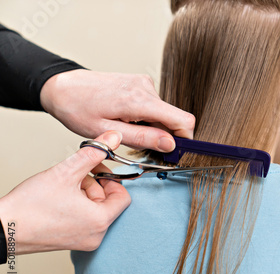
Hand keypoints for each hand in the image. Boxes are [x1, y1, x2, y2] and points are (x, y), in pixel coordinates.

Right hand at [0, 131, 130, 254]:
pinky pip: (85, 220)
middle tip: (75, 176)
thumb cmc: (30, 206)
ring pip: (96, 210)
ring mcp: (84, 241)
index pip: (123, 197)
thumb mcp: (66, 172)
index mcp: (100, 221)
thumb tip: (113, 138)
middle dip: (94, 185)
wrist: (2, 229)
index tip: (97, 170)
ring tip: (63, 187)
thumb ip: (93, 153)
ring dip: (84, 194)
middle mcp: (96, 236)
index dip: (111, 179)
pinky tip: (59, 200)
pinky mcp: (72, 243)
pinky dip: (77, 207)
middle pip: (109, 203)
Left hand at [40, 69, 194, 151]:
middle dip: (163, 136)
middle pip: (174, 118)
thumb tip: (170, 145)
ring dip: (152, 127)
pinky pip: (154, 106)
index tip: (174, 153)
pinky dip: (146, 118)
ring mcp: (144, 83)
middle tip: (140, 146)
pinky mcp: (140, 83)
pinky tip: (126, 120)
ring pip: (164, 114)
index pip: (183, 120)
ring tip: (126, 130)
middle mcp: (146, 87)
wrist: (63, 87)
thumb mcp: (108, 132)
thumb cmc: (78, 109)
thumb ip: (143, 138)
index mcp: (139, 100)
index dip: (184, 139)